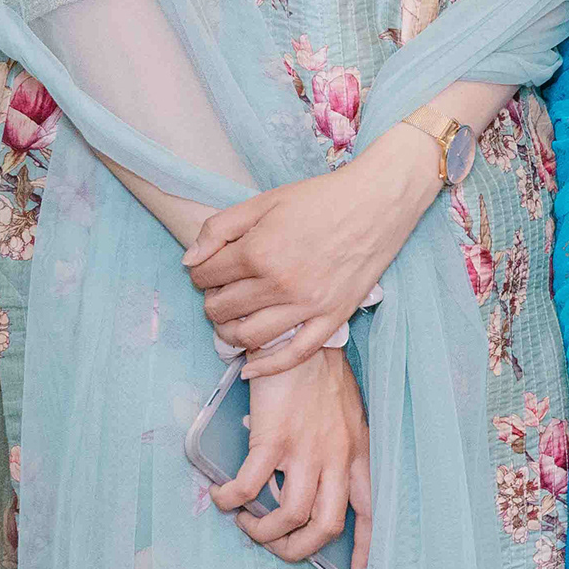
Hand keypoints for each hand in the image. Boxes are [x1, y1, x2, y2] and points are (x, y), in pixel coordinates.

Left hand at [186, 139, 435, 372]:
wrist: (378, 202)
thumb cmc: (322, 198)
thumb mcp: (265, 201)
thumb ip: (219, 228)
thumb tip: (189, 262)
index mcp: (258, 251)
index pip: (205, 276)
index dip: (200, 272)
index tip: (210, 269)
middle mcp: (280, 283)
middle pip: (221, 309)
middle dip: (213, 300)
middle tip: (223, 291)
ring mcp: (308, 305)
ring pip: (248, 337)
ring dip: (229, 333)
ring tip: (232, 321)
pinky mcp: (333, 317)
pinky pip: (295, 354)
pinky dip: (267, 367)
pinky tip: (249, 370)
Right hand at [213, 352, 369, 568]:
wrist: (301, 340)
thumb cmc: (320, 378)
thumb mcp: (346, 418)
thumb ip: (336, 451)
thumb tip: (306, 481)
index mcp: (358, 454)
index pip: (373, 511)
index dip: (367, 550)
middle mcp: (338, 457)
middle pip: (327, 526)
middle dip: (298, 549)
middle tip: (274, 544)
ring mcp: (306, 450)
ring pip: (288, 516)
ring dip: (261, 530)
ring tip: (244, 520)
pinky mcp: (273, 440)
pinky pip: (249, 488)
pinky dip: (231, 501)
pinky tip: (222, 498)